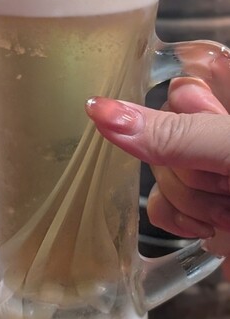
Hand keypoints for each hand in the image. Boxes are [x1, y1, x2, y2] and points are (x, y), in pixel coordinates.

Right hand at [85, 78, 229, 257]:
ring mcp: (201, 173)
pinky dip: (178, 220)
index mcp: (219, 111)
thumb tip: (102, 111)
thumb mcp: (229, 150)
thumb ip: (174, 133)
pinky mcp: (194, 209)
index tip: (208, 144)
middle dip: (192, 170)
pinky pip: (160, 208)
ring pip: (156, 175)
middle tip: (226, 183)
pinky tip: (209, 227)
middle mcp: (207, 137)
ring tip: (227, 212)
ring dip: (189, 201)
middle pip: (162, 138)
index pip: (178, 91)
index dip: (184, 117)